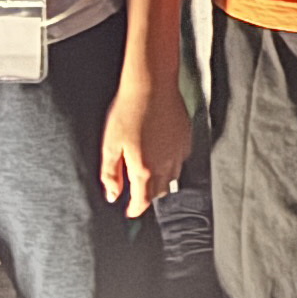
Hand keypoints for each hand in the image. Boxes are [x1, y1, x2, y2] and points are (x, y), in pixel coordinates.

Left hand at [101, 71, 189, 218]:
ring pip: (172, 178)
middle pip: (159, 192)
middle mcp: (165, 165)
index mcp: (144, 169)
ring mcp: (179, 152)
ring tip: (149, 174)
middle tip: (136, 192)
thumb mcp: (110, 145)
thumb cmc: (128, 111)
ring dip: (160, 181)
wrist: (152, 85)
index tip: (129, 212)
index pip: (142, 201)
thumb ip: (110, 174)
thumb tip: (113, 194)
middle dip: (147, 196)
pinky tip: (162, 154)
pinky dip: (171, 164)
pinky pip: (180, 160)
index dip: (134, 210)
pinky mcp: (186, 139)